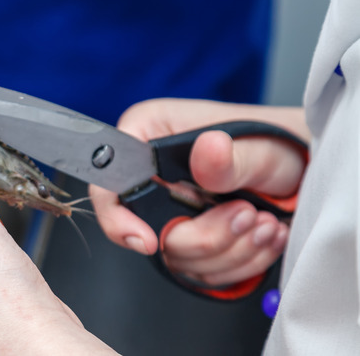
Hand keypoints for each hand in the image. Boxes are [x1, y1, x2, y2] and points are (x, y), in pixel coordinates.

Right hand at [91, 98, 308, 286]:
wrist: (297, 166)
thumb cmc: (272, 142)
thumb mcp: (258, 147)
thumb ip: (229, 158)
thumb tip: (208, 150)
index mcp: (145, 135)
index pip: (108, 184)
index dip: (119, 217)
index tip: (148, 240)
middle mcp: (146, 174)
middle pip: (145, 229)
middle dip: (204, 234)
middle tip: (245, 214)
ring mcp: (163, 211)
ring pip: (176, 256)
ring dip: (230, 248)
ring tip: (264, 223)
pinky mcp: (184, 240)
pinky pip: (199, 271)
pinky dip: (238, 261)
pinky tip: (261, 236)